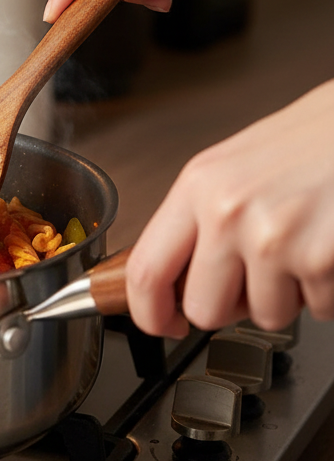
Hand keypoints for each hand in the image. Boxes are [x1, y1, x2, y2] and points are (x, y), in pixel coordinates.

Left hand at [125, 80, 333, 336]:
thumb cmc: (315, 137)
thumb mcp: (237, 164)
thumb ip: (204, 216)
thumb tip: (179, 274)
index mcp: (199, 184)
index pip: (145, 271)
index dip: (150, 313)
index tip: (163, 323)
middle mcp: (227, 211)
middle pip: (205, 309)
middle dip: (233, 305)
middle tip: (256, 273)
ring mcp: (272, 238)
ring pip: (265, 316)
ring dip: (288, 294)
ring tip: (302, 244)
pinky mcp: (317, 259)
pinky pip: (317, 308)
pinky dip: (327, 289)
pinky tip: (329, 245)